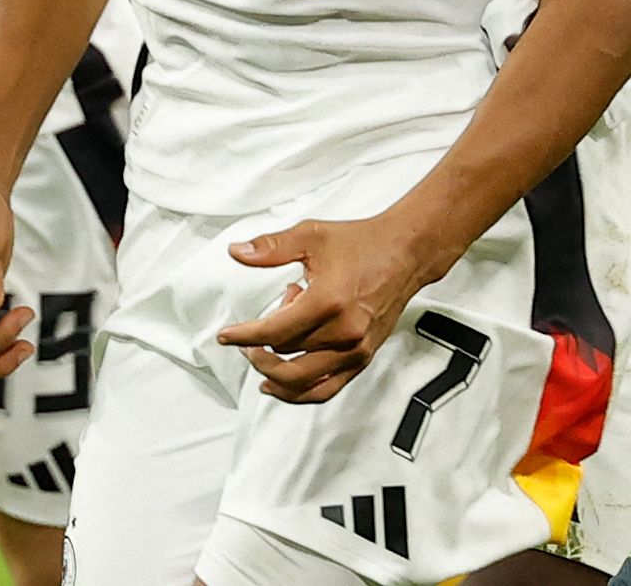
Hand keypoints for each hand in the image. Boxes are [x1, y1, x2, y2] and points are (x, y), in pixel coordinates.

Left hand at [217, 214, 446, 404]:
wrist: (405, 254)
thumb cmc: (361, 243)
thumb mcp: (311, 236)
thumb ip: (271, 247)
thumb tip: (238, 252)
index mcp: (328, 301)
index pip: (274, 331)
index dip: (243, 335)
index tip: (226, 336)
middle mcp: (344, 331)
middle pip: (286, 354)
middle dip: (260, 346)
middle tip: (249, 337)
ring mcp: (355, 349)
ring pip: (302, 381)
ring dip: (274, 374)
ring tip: (259, 360)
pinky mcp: (363, 358)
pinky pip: (326, 390)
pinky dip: (300, 393)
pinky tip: (280, 387)